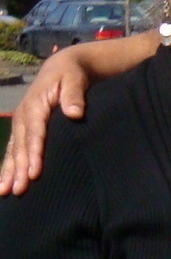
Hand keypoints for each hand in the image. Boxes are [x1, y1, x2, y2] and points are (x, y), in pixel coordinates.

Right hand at [0, 52, 91, 194]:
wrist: (62, 67)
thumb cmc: (72, 75)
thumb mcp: (75, 79)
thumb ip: (74, 95)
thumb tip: (74, 113)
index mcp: (35, 105)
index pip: (35, 133)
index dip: (34, 154)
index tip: (34, 173)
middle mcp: (23, 115)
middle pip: (20, 146)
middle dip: (18, 169)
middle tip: (18, 190)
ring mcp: (20, 122)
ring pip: (13, 150)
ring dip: (9, 171)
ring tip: (5, 191)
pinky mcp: (22, 127)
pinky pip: (13, 149)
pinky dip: (8, 165)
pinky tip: (5, 182)